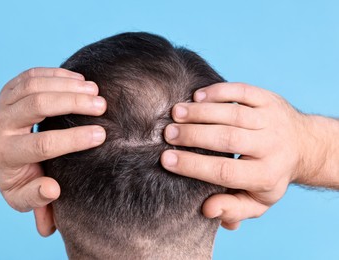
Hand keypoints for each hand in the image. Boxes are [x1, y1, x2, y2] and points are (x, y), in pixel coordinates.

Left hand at [0, 68, 106, 211]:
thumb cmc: (14, 174)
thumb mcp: (20, 196)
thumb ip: (36, 199)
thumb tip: (53, 189)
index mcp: (7, 154)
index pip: (42, 144)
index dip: (73, 139)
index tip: (101, 135)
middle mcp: (2, 125)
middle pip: (37, 105)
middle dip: (73, 103)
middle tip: (102, 105)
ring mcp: (4, 103)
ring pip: (35, 85)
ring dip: (68, 85)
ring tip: (95, 91)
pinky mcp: (10, 89)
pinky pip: (33, 74)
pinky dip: (58, 74)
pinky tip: (80, 80)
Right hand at [161, 82, 313, 229]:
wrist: (304, 146)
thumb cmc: (271, 175)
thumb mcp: (257, 201)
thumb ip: (233, 209)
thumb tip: (207, 210)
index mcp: (265, 175)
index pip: (224, 171)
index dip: (193, 165)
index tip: (167, 160)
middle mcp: (271, 146)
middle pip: (228, 139)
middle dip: (193, 135)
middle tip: (168, 133)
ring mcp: (271, 120)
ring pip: (233, 113)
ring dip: (201, 111)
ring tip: (176, 113)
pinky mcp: (269, 100)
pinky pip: (243, 92)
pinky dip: (219, 91)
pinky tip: (197, 95)